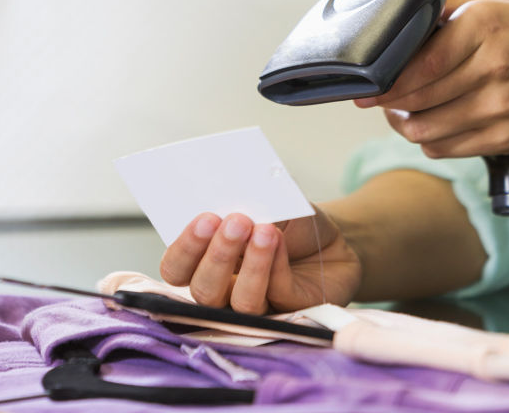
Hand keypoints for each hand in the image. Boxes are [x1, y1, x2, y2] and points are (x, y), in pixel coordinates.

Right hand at [159, 207, 361, 314]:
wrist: (332, 236)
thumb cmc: (288, 219)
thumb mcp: (262, 200)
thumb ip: (241, 203)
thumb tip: (227, 199)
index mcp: (205, 260)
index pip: (176, 269)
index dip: (184, 250)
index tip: (204, 220)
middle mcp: (224, 288)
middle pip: (202, 291)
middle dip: (217, 256)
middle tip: (236, 222)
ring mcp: (256, 303)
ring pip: (239, 302)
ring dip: (250, 265)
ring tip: (265, 230)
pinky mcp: (289, 311)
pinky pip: (276, 295)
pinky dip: (276, 265)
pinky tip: (280, 240)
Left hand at [355, 0, 508, 157]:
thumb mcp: (496, 7)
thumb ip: (445, 11)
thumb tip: (396, 26)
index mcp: (484, 25)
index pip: (417, 63)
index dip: (385, 80)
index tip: (366, 85)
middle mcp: (492, 65)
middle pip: (416, 97)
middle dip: (389, 103)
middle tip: (378, 101)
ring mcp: (500, 105)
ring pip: (426, 128)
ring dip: (405, 126)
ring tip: (402, 116)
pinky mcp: (506, 137)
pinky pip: (447, 148)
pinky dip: (429, 142)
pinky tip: (430, 130)